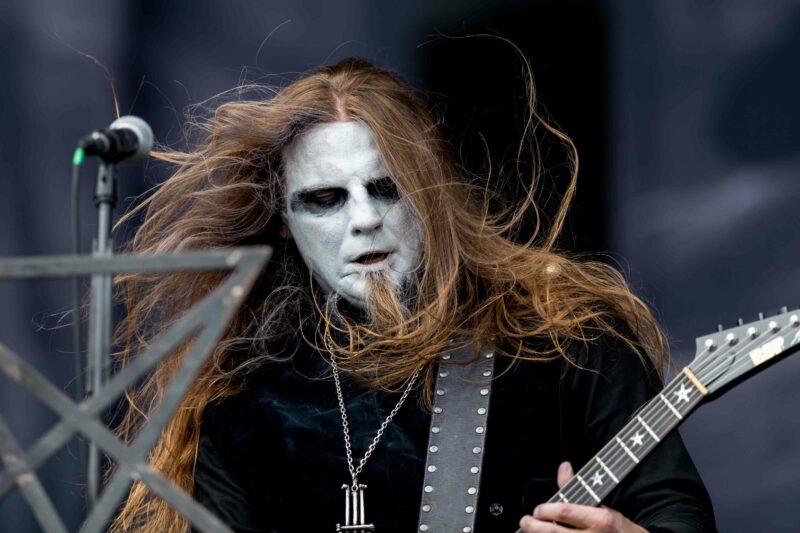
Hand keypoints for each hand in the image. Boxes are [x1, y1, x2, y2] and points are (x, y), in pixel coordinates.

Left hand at [518, 462, 647, 531]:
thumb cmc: (614, 527)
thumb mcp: (601, 505)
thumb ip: (577, 488)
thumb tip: (564, 467)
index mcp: (601, 519)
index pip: (565, 512)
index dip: (546, 510)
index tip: (537, 510)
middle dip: (534, 527)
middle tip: (525, 521)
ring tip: (528, 531)